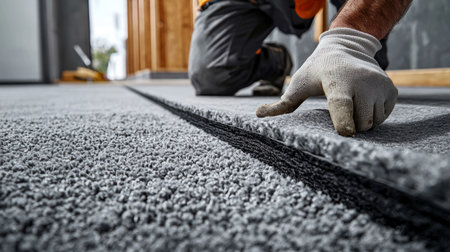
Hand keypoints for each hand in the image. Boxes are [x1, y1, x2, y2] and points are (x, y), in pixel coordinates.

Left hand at [256, 28, 397, 136]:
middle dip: (349, 125)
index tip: (345, 134)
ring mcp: (380, 85)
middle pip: (359, 123)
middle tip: (340, 110)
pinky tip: (363, 102)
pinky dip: (374, 116)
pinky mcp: (391, 90)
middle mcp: (362, 82)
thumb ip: (282, 103)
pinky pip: (384, 117)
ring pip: (373, 123)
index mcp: (337, 82)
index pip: (341, 104)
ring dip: (361, 121)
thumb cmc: (317, 72)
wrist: (345, 49)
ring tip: (350, 105)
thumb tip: (258, 115)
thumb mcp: (298, 84)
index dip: (343, 121)